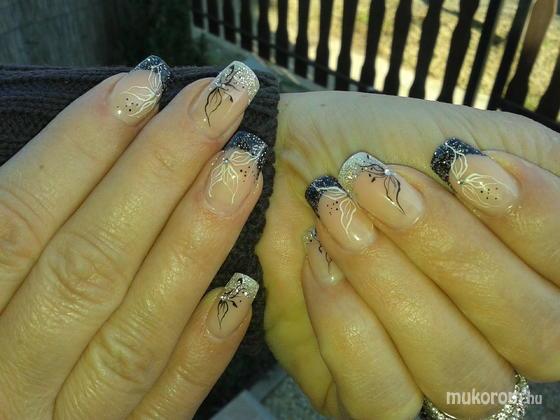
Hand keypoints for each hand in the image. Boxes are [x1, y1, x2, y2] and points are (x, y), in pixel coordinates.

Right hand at [0, 57, 264, 418]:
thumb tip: (86, 147)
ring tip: (243, 169)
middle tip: (220, 105)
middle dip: (160, 172)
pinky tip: (243, 288)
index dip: (80, 148)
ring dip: (195, 244)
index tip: (144, 86)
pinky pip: (163, 407)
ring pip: (135, 332)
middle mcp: (6, 377)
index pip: (17, 221)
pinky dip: (204, 350)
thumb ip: (9, 230)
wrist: (0, 415)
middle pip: (89, 263)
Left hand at [259, 92, 559, 417]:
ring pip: (458, 373)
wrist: (292, 162)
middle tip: (382, 187)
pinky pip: (383, 397)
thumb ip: (540, 173)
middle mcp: (503, 337)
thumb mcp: (477, 140)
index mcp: (538, 274)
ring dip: (393, 284)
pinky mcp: (371, 396)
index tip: (465, 163)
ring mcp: (440, 375)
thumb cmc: (385, 147)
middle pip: (534, 334)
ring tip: (339, 216)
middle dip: (453, 249)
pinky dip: (346, 321)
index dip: (535, 222)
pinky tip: (318, 261)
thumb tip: (550, 199)